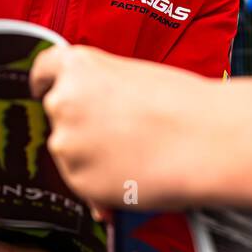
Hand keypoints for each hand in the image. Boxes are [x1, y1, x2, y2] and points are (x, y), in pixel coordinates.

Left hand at [31, 45, 213, 209]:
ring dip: (92, 157)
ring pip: (70, 153)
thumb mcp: (134, 74)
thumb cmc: (183, 104)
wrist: (207, 139)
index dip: (46, 83)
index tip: (48, 90)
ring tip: (136, 155)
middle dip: (81, 126)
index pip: (43, 71)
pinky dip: (102, 185)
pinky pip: (84, 184)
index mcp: (78, 66)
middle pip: (58, 116)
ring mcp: (67, 143)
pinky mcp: (78, 180)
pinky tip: (134, 175)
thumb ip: (101, 86)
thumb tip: (94, 109)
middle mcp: (63, 101)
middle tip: (119, 134)